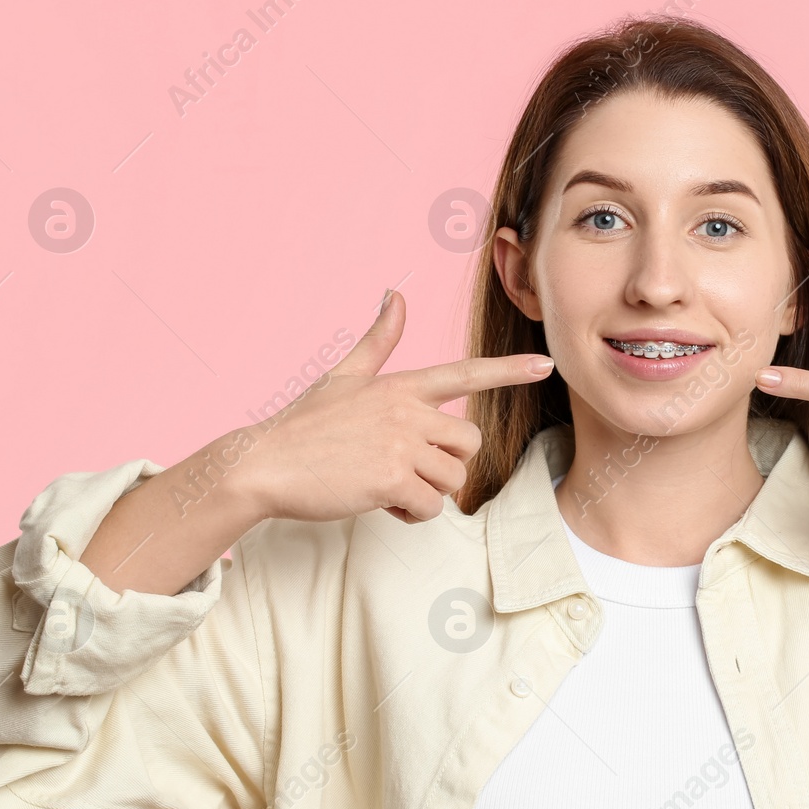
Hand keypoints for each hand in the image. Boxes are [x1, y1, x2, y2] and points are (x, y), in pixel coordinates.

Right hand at [234, 289, 554, 524]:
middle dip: (446, 466)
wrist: (262, 464)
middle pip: (468, 445)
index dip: (508, 371)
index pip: (465, 373)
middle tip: (406, 472)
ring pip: (452, 480)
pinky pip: (429, 507)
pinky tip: (381, 504)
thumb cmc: (303, 425)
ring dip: (426, 494)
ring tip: (387, 488)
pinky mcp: (391, 477)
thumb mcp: (343, 375)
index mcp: (400, 386)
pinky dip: (410, 515)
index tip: (545, 364)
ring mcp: (400, 442)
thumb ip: (378, 340)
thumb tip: (395, 294)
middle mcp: (406, 410)